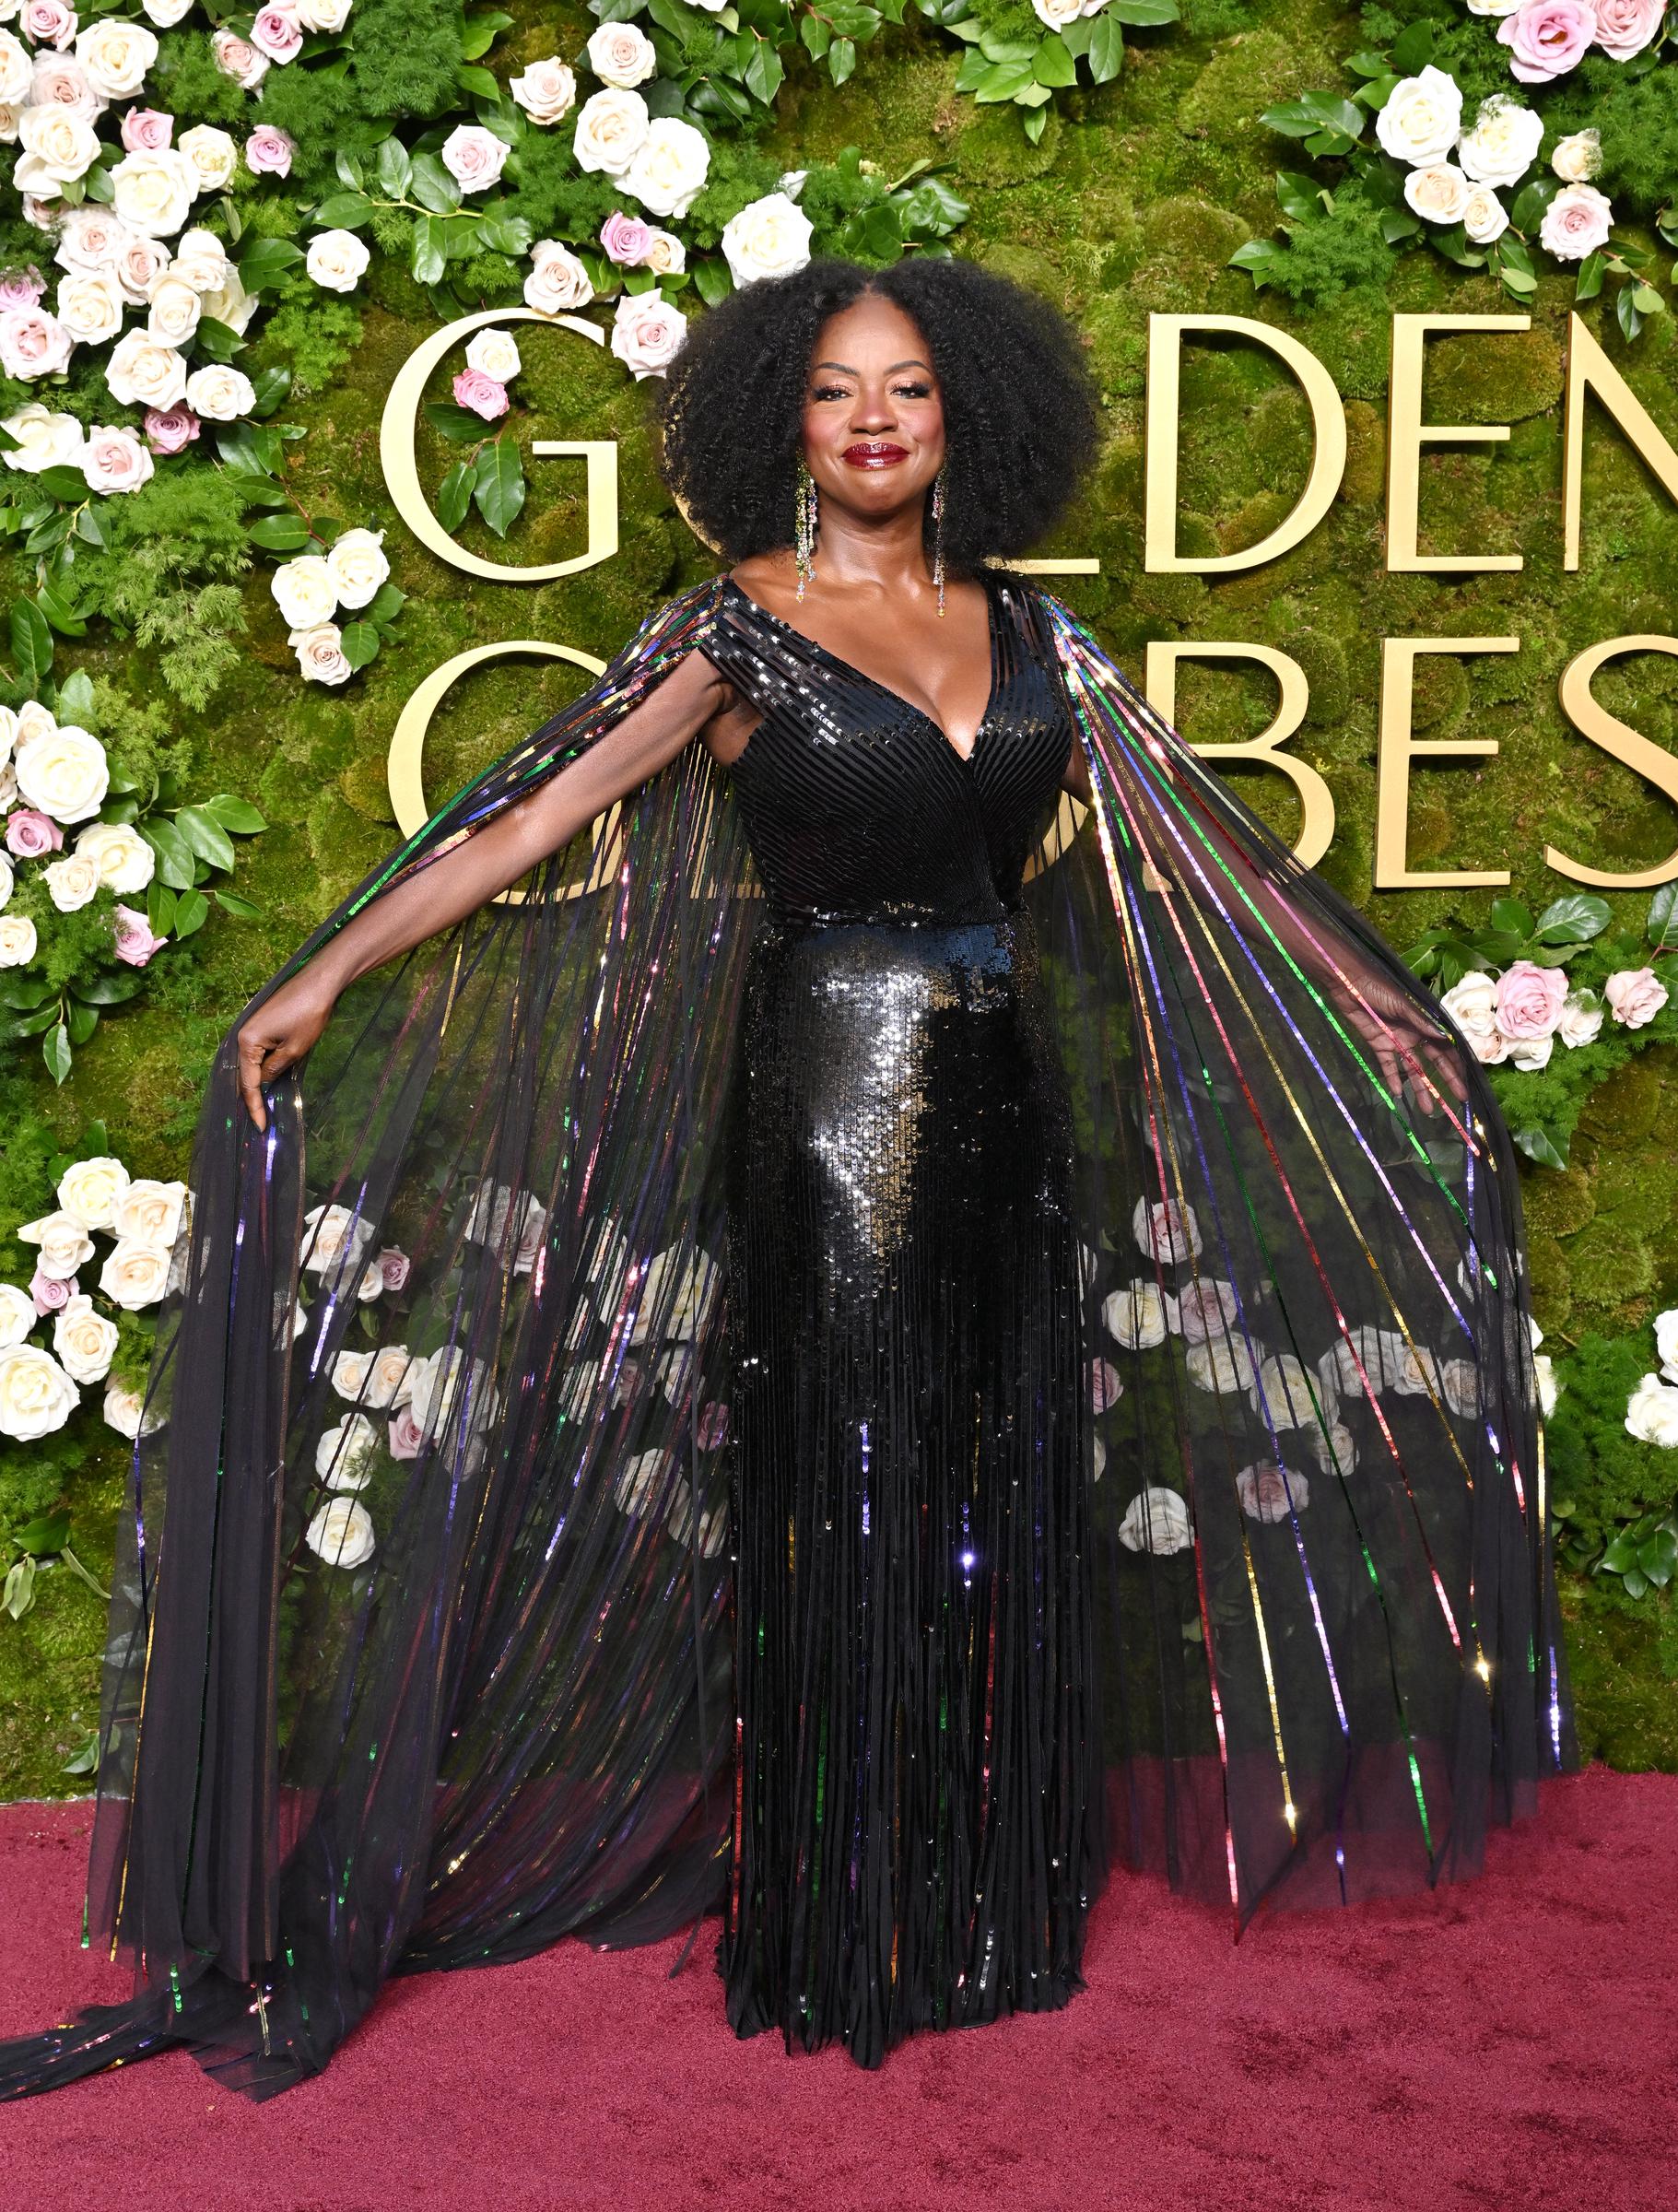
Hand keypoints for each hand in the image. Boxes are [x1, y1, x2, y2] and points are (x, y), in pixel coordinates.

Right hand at [235, 967, 340, 1131]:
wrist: (319, 982)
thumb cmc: (308, 1015)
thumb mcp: (294, 1049)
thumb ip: (275, 1069)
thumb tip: (262, 1082)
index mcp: (247, 1042)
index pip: (248, 1083)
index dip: (255, 1106)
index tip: (261, 1127)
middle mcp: (243, 1035)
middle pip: (245, 1074)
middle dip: (253, 1097)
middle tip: (260, 1122)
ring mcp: (252, 1028)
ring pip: (252, 1063)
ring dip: (257, 1083)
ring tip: (262, 1107)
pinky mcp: (263, 1024)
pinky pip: (259, 1052)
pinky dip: (263, 1067)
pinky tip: (268, 1079)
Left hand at [1318, 965, 1469, 1118]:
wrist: (1350, 984)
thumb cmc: (1380, 989)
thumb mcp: (1403, 1005)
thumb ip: (1422, 1022)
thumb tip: (1446, 1038)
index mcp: (1425, 1023)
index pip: (1446, 1047)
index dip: (1457, 1065)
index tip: (1466, 1082)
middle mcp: (1415, 1035)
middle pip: (1434, 1062)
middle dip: (1446, 1081)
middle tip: (1456, 1101)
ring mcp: (1397, 1041)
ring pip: (1413, 1069)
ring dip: (1420, 1088)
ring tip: (1427, 1110)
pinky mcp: (1379, 1045)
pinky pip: (1388, 1066)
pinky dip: (1393, 1079)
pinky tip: (1398, 1094)